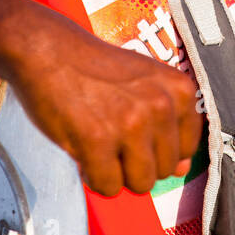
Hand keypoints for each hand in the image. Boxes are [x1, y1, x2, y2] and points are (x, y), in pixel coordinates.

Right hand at [7, 10, 201, 196]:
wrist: (46, 48)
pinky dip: (92, 177)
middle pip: (165, 171)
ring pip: (140, 184)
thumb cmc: (92, 66)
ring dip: (116, 173)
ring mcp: (130, 123)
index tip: (135, 132)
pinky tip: (83, 151)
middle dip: (136, 163)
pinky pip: (108, 186)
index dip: (156, 148)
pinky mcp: (98, 140)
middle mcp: (160, 105)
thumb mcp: (143, 83)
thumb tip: (183, 169)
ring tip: (99, 144)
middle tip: (111, 137)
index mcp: (179, 89)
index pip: (188, 148)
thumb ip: (168, 123)